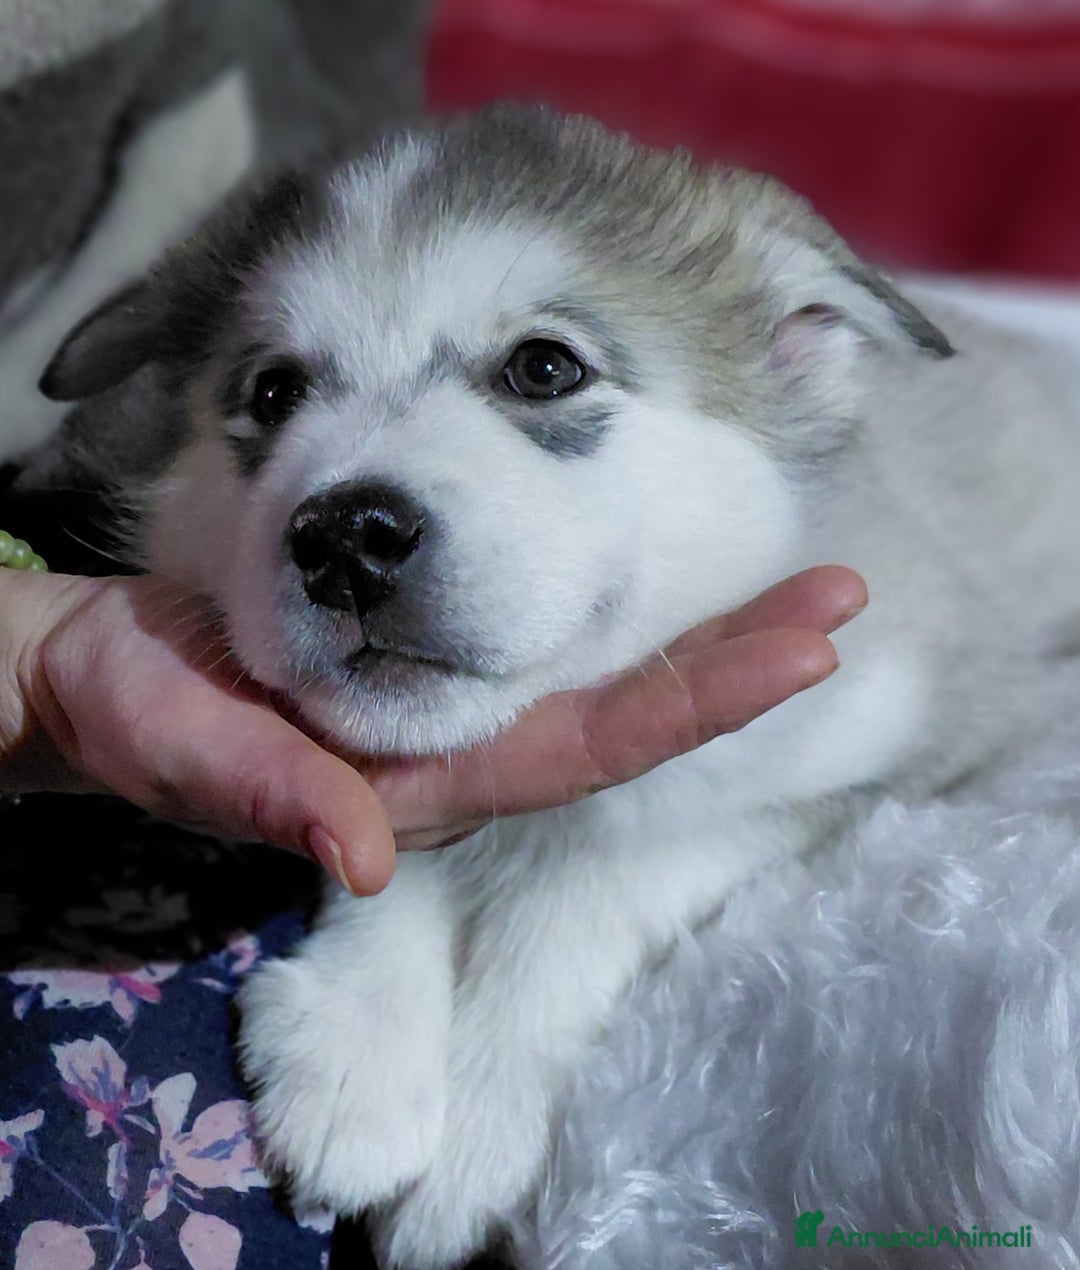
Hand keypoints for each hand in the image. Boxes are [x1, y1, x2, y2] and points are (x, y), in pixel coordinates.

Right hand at [0, 566, 864, 892]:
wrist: (103, 679)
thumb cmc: (136, 712)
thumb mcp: (187, 750)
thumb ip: (271, 797)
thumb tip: (366, 860)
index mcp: (426, 782)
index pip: (585, 748)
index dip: (692, 704)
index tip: (796, 654)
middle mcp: (465, 747)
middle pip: (626, 713)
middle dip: (735, 663)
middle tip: (839, 598)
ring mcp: (454, 703)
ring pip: (602, 672)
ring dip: (701, 630)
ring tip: (797, 581)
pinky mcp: (431, 656)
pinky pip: (547, 633)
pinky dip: (622, 604)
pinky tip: (674, 573)